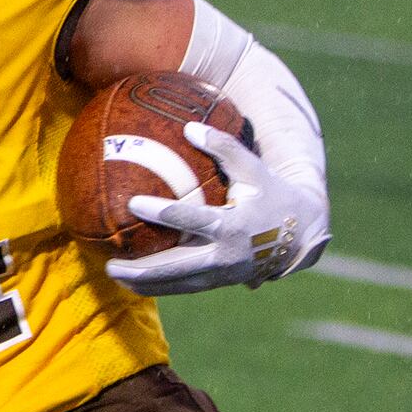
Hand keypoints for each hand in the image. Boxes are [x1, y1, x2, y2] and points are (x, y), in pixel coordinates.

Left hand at [106, 121, 330, 295]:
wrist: (302, 233)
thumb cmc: (272, 193)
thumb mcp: (254, 167)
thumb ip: (224, 146)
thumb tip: (189, 126)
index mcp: (234, 225)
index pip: (192, 220)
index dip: (162, 213)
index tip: (132, 203)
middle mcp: (228, 255)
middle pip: (179, 267)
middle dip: (144, 269)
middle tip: (110, 263)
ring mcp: (225, 274)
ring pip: (180, 284)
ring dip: (147, 284)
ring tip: (114, 276)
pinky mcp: (223, 282)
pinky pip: (187, 286)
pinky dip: (162, 285)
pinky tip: (135, 281)